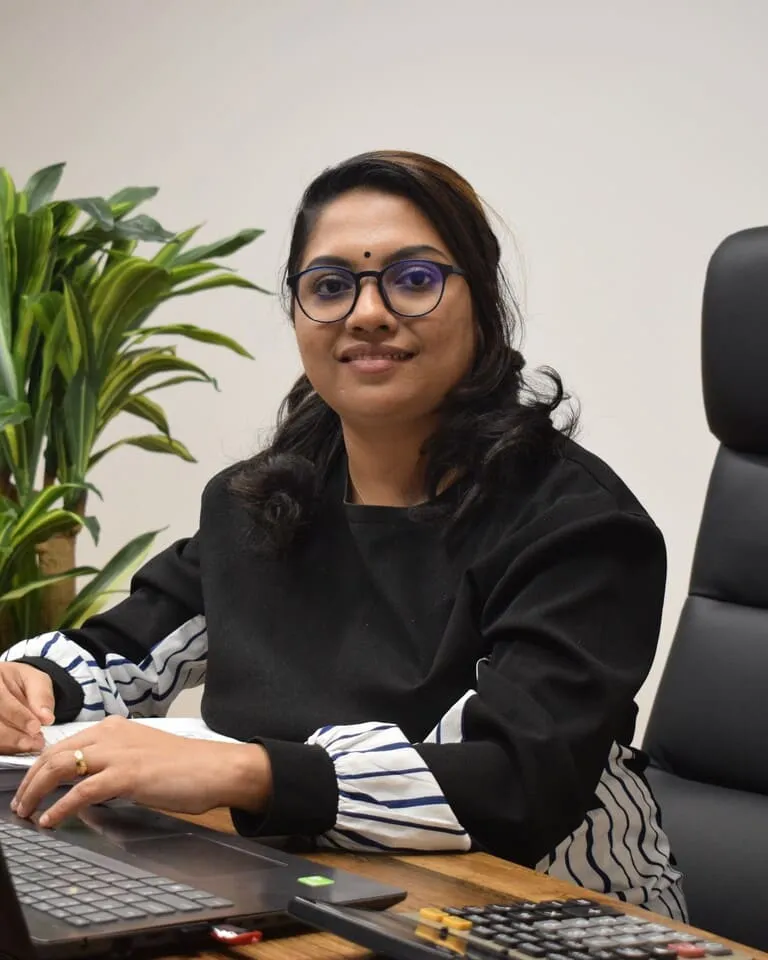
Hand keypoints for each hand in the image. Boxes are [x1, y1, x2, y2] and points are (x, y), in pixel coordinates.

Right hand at [0, 662, 54, 753]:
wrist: (9, 686)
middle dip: (13, 735)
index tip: (35, 726)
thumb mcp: (35, 680)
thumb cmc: (21, 682)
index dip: (18, 715)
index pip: (1, 699)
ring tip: (31, 744)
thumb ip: (41, 695)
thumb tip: (46, 717)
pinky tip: (19, 747)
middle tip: (34, 742)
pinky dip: (5, 747)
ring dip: (9, 743)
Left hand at [11, 715, 272, 827]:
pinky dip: (60, 806)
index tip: (29, 784)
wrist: (216, 768)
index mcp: (116, 728)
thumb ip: (116, 762)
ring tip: (26, 812)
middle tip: (20, 803)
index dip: (40, 764)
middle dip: (30, 778)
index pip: (66, 742)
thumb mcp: (143, 756)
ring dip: (37, 791)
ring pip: (62, 766)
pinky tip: (50, 819)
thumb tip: (89, 785)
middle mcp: (113, 734)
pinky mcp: (128, 774)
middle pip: (56, 752)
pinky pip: (82, 790)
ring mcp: (120, 753)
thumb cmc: (186, 767)